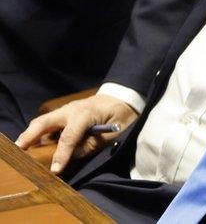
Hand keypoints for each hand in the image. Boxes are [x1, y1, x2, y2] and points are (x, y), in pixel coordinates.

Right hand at [15, 94, 137, 173]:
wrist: (123, 96)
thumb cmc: (122, 114)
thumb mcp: (114, 133)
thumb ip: (93, 144)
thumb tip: (74, 155)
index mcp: (85, 114)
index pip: (69, 137)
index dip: (61, 155)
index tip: (54, 171)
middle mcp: (71, 110)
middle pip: (44, 122)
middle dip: (29, 136)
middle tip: (18, 150)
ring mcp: (66, 110)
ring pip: (43, 121)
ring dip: (30, 134)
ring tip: (20, 150)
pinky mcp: (65, 113)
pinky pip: (48, 123)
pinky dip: (38, 133)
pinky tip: (34, 145)